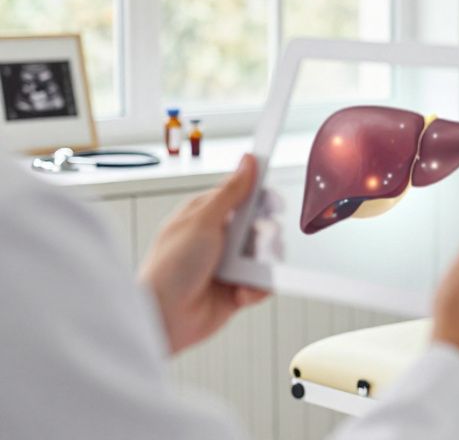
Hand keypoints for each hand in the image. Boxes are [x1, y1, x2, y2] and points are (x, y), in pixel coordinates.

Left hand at [138, 154, 268, 354]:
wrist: (164, 318)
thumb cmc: (170, 268)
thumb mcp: (202, 221)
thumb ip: (231, 191)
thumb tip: (247, 161)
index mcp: (205, 215)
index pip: (242, 195)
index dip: (261, 197)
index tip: (273, 203)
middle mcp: (217, 238)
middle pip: (260, 224)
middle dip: (264, 234)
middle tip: (256, 241)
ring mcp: (228, 264)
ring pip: (265, 254)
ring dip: (261, 263)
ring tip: (246, 271)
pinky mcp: (237, 289)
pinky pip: (263, 282)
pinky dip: (256, 288)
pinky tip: (241, 292)